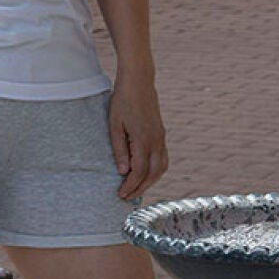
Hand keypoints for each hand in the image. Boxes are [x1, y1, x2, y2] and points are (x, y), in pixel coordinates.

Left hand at [108, 76, 166, 200]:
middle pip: (153, 174)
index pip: (139, 171)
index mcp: (143, 139)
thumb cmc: (123, 101)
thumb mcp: (114, 125)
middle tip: (127, 197)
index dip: (130, 186)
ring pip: (162, 167)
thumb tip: (123, 171)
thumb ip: (119, 149)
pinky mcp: (161, 133)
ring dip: (150, 181)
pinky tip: (145, 173)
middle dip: (141, 188)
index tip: (121, 194)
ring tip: (136, 188)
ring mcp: (161, 137)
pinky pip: (163, 158)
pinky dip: (156, 171)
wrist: (139, 81)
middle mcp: (156, 141)